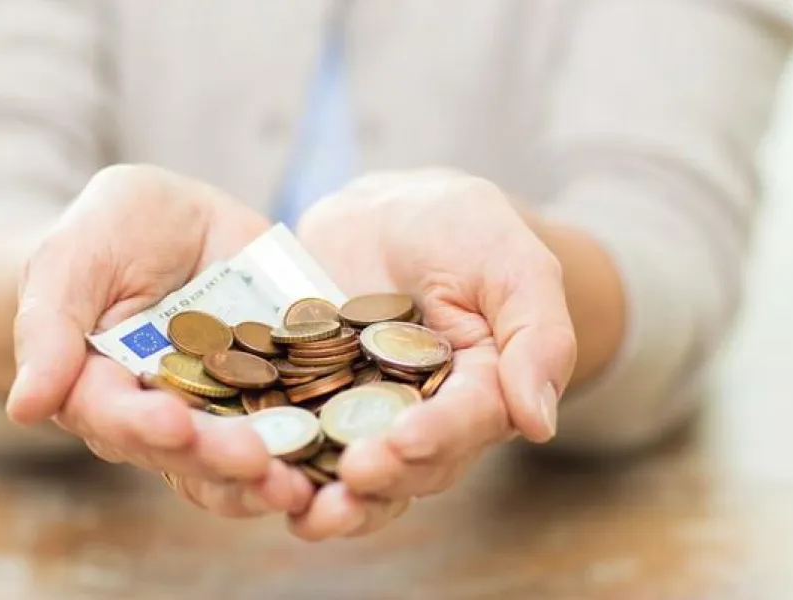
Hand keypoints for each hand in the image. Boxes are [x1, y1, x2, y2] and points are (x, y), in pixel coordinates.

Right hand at [6, 165, 312, 517]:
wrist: (182, 221)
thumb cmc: (112, 230)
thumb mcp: (77, 252)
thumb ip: (51, 323)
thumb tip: (26, 406)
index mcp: (100, 388)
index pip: (114, 417)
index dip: (142, 424)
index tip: (172, 423)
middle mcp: (161, 418)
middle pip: (185, 453)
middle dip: (219, 460)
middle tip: (256, 460)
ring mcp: (223, 416)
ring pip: (240, 466)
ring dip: (269, 480)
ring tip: (301, 483)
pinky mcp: (278, 399)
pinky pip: (298, 438)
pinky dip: (319, 454)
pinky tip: (345, 461)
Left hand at [291, 169, 576, 539]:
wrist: (388, 213)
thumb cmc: (464, 229)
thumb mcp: (511, 263)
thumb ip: (538, 336)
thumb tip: (540, 423)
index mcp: (483, 393)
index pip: (466, 424)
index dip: (436, 437)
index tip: (403, 441)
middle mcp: (426, 422)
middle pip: (409, 467)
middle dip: (380, 478)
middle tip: (349, 476)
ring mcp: (365, 421)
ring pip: (354, 475)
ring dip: (331, 499)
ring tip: (303, 509)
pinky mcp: (311, 407)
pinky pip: (296, 444)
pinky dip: (278, 465)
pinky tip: (251, 477)